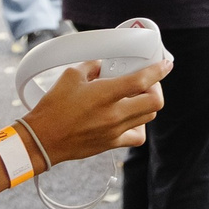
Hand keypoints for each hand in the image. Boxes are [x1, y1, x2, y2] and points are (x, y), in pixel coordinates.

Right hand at [20, 58, 168, 163]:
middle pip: (154, 102)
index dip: (159, 71)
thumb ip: (92, 67)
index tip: (166, 65)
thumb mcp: (71, 76)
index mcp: (105, 94)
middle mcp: (114, 114)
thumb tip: (104, 65)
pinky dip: (139, 126)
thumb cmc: (53, 108)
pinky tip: (130, 119)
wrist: (43, 139)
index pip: (142, 81)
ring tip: (136, 98)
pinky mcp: (111, 143)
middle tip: (147, 83)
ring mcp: (115, 131)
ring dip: (147, 105)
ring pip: (148, 117)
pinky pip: (137, 136)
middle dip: (156, 89)